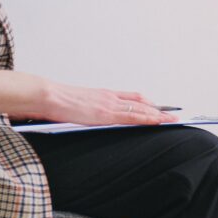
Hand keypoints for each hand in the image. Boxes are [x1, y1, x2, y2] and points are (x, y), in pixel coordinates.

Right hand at [41, 82, 177, 125]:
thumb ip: (87, 109)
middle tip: (172, 115)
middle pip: (141, 102)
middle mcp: (109, 97)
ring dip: (158, 115)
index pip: (132, 97)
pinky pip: (131, 117)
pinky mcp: (105, 114)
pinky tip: (157, 122)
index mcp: (103, 94)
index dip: (147, 103)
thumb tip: (87, 116)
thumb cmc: (54, 101)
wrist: (44, 95)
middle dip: (158, 110)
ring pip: (140, 109)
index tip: (159, 107)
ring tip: (172, 120)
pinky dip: (147, 119)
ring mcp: (108, 105)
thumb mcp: (76, 104)